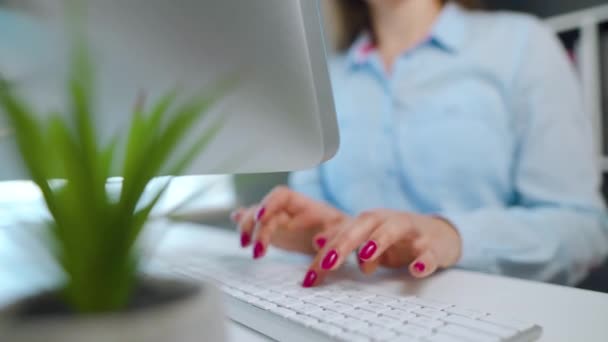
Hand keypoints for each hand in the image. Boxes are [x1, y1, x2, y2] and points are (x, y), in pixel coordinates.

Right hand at [231, 186, 347, 257]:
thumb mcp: (344, 235)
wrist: (346, 238)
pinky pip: (257, 227)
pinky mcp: (277, 232)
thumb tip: (317, 242)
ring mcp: (281, 221)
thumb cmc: (347, 232)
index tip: (261, 218)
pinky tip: (238, 228)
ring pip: (257, 218)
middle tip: (256, 251)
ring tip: (245, 246)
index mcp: (305, 205)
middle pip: (265, 210)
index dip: (269, 204)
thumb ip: (332, 239)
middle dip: (255, 227)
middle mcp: (290, 210)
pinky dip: (246, 227)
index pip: (281, 196)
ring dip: (247, 229)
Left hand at [301, 209, 461, 286]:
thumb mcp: (368, 240)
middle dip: (345, 243)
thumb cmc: (397, 238)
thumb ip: (344, 241)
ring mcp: (411, 232)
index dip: (324, 255)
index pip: (342, 235)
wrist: (439, 234)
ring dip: (379, 241)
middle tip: (329, 262)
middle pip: (363, 226)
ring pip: (394, 230)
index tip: (311, 278)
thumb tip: (317, 242)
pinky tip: (417, 269)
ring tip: (366, 256)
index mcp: (369, 221)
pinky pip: (429, 252)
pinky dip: (424, 260)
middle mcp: (388, 221)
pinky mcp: (432, 246)